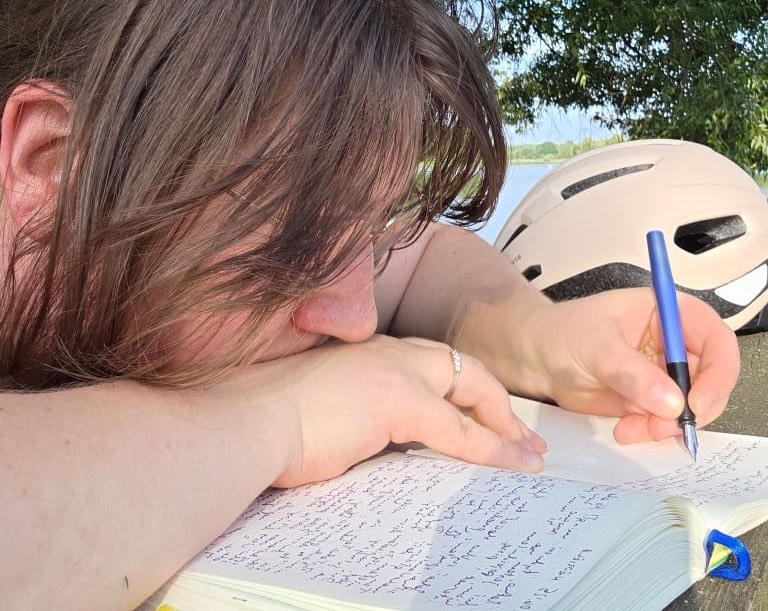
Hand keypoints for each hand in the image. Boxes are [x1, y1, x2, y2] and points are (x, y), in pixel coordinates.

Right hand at [230, 335, 546, 487]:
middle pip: (459, 366)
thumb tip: (369, 437)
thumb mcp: (320, 404)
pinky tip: (507, 464)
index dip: (458, 387)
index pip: (428, 362)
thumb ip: (352, 410)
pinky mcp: (396, 401)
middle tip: (520, 432)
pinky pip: (458, 430)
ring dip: (502, 425)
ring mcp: (393, 372)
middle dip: (495, 399)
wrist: (243, 421)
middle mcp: (384, 351)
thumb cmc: (264, 419)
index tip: (478, 411)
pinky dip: (489, 448)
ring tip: (525, 453)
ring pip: (469, 390)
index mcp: (365, 351)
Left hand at [525, 288, 739, 442]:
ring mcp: (663, 372)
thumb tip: (672, 401)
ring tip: (635, 428)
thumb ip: (632, 373)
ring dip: (671, 425)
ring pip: (694, 405)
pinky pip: (670, 422)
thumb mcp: (596, 347)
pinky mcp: (651, 399)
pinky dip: (654, 433)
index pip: (714, 336)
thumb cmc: (561, 333)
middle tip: (666, 425)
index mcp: (666, 312)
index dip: (718, 369)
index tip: (697, 401)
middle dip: (695, 406)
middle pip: (712, 376)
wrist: (533, 357)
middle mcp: (672, 342)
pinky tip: (626, 429)